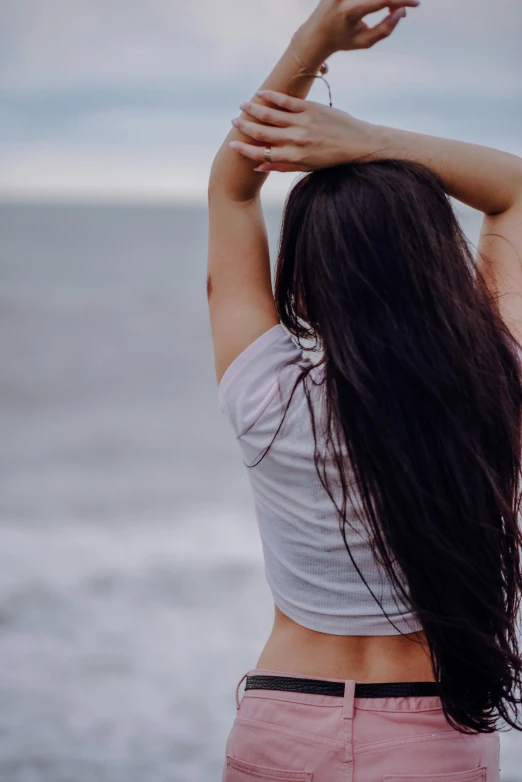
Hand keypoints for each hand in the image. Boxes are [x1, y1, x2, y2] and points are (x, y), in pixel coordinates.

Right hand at [229, 90, 379, 172]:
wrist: (359, 144)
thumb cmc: (331, 159)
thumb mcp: (306, 167)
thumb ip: (282, 166)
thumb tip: (258, 166)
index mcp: (294, 156)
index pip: (262, 154)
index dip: (245, 150)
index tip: (232, 145)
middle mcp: (296, 140)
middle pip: (263, 133)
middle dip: (246, 127)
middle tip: (234, 121)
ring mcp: (302, 122)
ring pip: (271, 115)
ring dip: (254, 110)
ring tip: (242, 106)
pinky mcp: (310, 109)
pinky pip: (286, 101)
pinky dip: (272, 97)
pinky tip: (260, 93)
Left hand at [307, 0, 420, 52]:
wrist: (316, 33)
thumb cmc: (341, 40)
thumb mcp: (365, 42)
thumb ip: (386, 29)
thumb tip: (401, 11)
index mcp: (351, 11)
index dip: (403, 0)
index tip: (416, 3)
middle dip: (395, 0)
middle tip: (398, 11)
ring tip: (388, 8)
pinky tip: (379, 4)